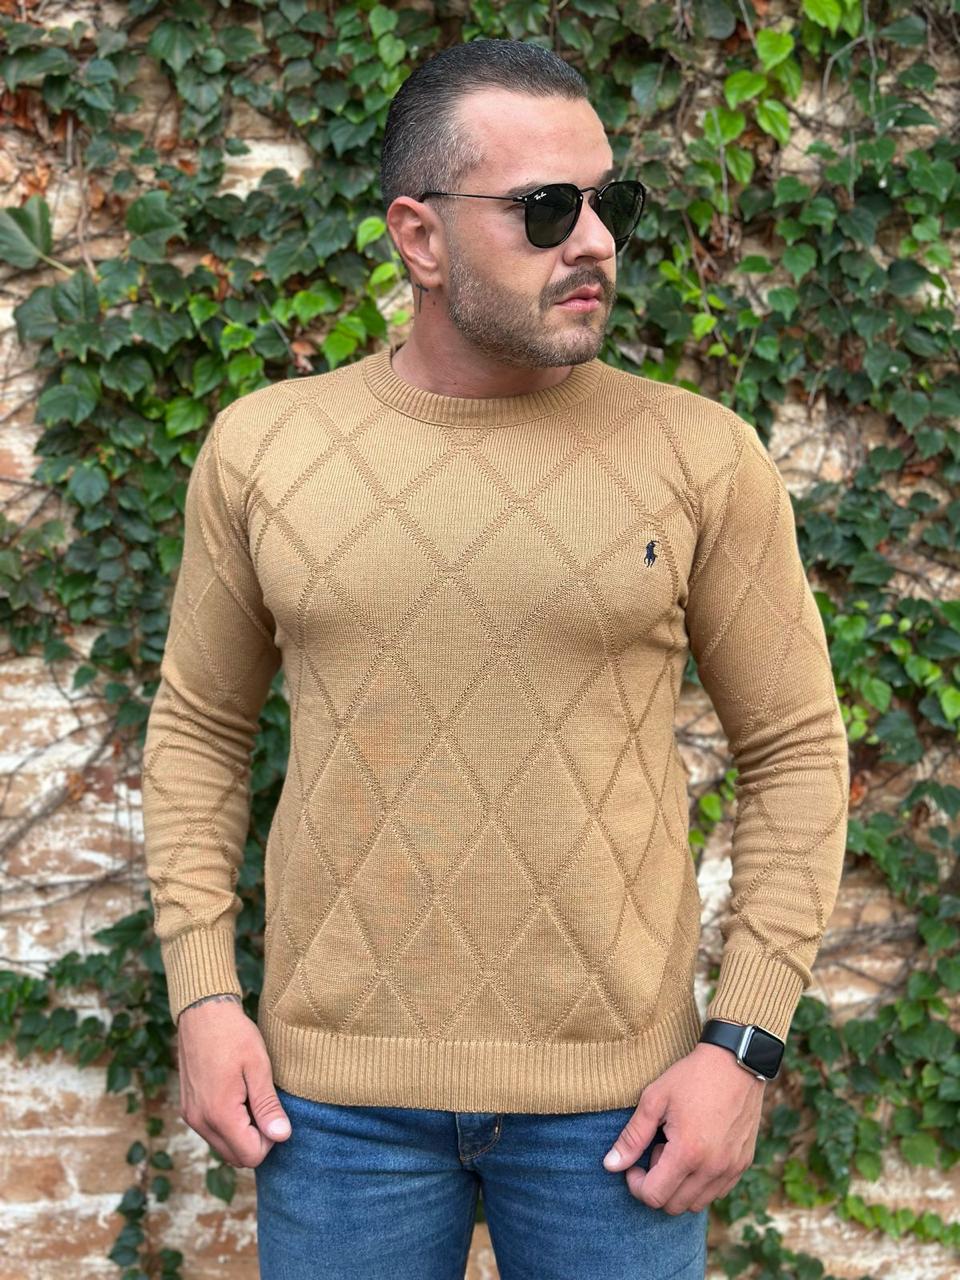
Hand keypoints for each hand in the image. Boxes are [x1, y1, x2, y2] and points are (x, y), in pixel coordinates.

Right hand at [176, 993, 291, 1167]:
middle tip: (265, 1106)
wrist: (202, 1012)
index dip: (270, 1141)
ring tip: (251, 1098)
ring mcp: (191, 1116)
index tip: (274, 1112)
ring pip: (223, 1147)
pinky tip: (237, 1096)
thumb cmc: (234, 1035)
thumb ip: (268, 1106)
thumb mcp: (258, 1067)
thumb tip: (281, 1136)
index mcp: (219, 1114)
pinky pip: (212, 1133)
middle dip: (256, 1140)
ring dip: (242, 1133)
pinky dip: (228, 1125)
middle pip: (236, 1157)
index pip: (250, 1155)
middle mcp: (200, 1121)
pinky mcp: (188, 1108)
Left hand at [601, 1042, 763, 1213]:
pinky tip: (696, 1152)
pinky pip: (717, 1192)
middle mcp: (712, 1168)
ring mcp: (731, 1169)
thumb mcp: (654, 1099)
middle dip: (657, 1185)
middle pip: (673, 1206)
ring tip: (677, 1150)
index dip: (636, 1184)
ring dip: (679, 1186)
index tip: (634, 1164)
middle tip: (657, 1150)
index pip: (654, 1196)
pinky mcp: (742, 1165)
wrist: (735, 1062)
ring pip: (696, 1204)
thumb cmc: (691, 1077)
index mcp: (687, 1153)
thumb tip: (610, 1166)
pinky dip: (701, 1183)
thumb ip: (632, 1137)